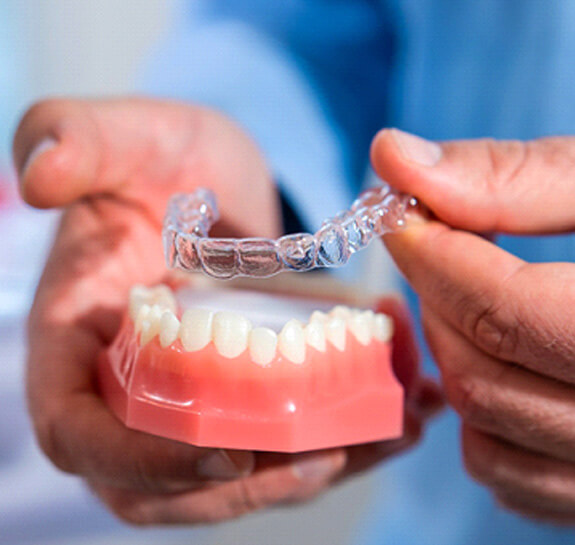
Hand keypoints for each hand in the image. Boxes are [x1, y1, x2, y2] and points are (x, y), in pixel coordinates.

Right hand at [13, 99, 439, 524]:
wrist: (212, 177)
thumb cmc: (159, 157)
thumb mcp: (121, 137)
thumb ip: (71, 141)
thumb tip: (42, 174)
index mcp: (78, 343)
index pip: (80, 435)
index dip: (143, 462)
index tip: (224, 453)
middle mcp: (128, 387)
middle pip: (166, 481)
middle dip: (245, 485)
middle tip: (326, 455)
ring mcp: (188, 397)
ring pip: (235, 472)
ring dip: (309, 470)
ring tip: (384, 437)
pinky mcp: (240, 393)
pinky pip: (281, 439)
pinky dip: (341, 440)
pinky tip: (403, 417)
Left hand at [371, 129, 574, 522]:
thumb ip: (514, 176)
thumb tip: (392, 156)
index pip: (503, 312)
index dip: (429, 256)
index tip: (398, 216)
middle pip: (482, 376)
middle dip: (439, 301)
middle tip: (444, 248)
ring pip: (486, 431)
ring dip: (454, 355)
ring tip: (476, 297)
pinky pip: (506, 474)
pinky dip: (481, 415)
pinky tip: (505, 359)